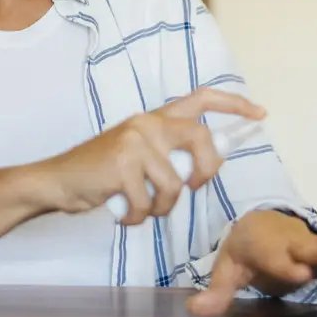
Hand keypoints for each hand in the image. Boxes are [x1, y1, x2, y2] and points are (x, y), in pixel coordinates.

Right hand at [32, 87, 265, 225]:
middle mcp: (147, 124)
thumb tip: (201, 167)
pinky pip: (148, 203)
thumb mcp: (136, 152)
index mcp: (153, 118)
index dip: (233, 105)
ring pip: (175, 184)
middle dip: (206, 170)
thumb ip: (166, 152)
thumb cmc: (99, 172)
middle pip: (200, 139)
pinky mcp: (122, 166)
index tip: (259, 114)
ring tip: (140, 209)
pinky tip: (122, 213)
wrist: (57, 180)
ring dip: (161, 208)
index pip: (200, 99)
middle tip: (193, 188)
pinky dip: (136, 217)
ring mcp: (134, 142)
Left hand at [187, 210, 316, 316]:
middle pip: (309, 248)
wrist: (260, 223)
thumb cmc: (245, 251)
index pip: (275, 261)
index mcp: (266, 249)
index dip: (285, 267)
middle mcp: (293, 244)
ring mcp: (315, 246)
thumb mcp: (227, 270)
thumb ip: (216, 293)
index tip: (299, 273)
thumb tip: (194, 311)